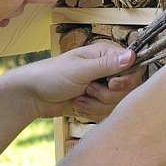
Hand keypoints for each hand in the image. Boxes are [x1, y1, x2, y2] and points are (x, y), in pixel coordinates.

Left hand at [6, 40, 144, 120]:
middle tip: (89, 89)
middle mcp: (107, 68)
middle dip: (107, 94)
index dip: (126, 78)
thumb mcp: (80, 70)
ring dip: (97, 103)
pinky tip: (78, 103)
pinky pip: (106, 111)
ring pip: (117, 101)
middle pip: (127, 87)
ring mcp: (102, 86)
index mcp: (105, 54)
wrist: (33, 96)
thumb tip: (132, 55)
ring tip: (80, 95)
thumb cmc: (51, 76)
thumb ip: (107, 65)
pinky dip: (91, 110)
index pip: (133, 66)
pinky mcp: (96, 101)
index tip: (111, 84)